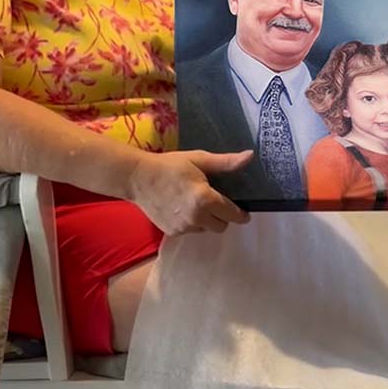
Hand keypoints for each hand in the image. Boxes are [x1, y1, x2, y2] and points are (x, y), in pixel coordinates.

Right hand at [131, 149, 252, 235]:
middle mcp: (196, 218)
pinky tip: (181, 208)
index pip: (232, 215)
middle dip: (222, 216)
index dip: (240, 214)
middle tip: (214, 202)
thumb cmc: (170, 165)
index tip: (243, 213)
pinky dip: (190, 223)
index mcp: (205, 199)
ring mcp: (183, 228)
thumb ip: (226, 162)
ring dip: (206, 220)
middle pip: (221, 226)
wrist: (138, 178)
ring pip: (205, 229)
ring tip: (195, 203)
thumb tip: (249, 156)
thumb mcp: (199, 159)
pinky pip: (190, 231)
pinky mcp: (173, 232)